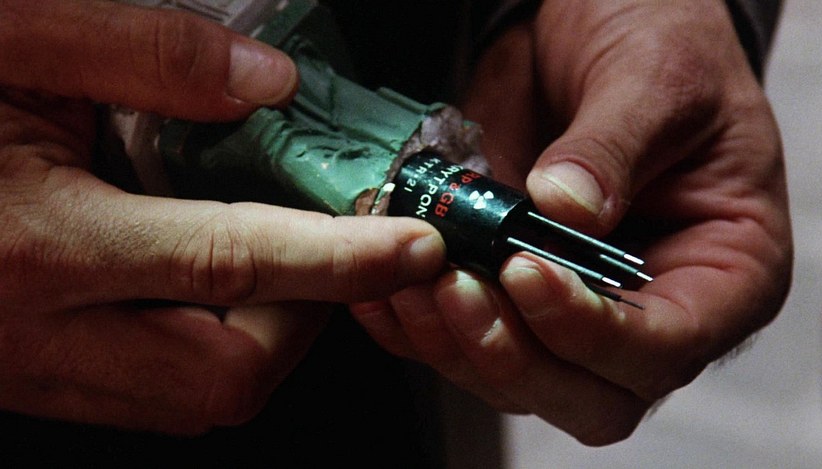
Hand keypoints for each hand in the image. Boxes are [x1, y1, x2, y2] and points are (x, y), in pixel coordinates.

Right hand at [0, 0, 443, 433]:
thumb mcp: (8, 35)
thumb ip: (141, 52)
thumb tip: (264, 84)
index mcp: (33, 242)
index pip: (234, 261)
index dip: (343, 258)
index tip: (415, 244)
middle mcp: (31, 328)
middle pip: (225, 374)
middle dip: (303, 318)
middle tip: (324, 245)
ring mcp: (24, 364)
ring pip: (191, 395)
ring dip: (258, 334)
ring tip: (271, 260)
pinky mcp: (22, 368)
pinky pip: (145, 388)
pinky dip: (205, 341)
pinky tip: (202, 280)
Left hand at [351, 0, 791, 444]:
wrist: (601, 26)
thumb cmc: (665, 48)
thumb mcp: (656, 81)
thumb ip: (614, 148)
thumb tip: (565, 208)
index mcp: (723, 274)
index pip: (663, 347)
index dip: (592, 330)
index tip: (527, 271)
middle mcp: (648, 311)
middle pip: (586, 394)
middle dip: (514, 354)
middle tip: (459, 287)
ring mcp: (573, 309)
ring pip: (516, 379)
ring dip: (454, 341)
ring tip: (413, 275)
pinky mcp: (510, 293)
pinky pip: (464, 339)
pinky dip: (418, 325)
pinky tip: (386, 288)